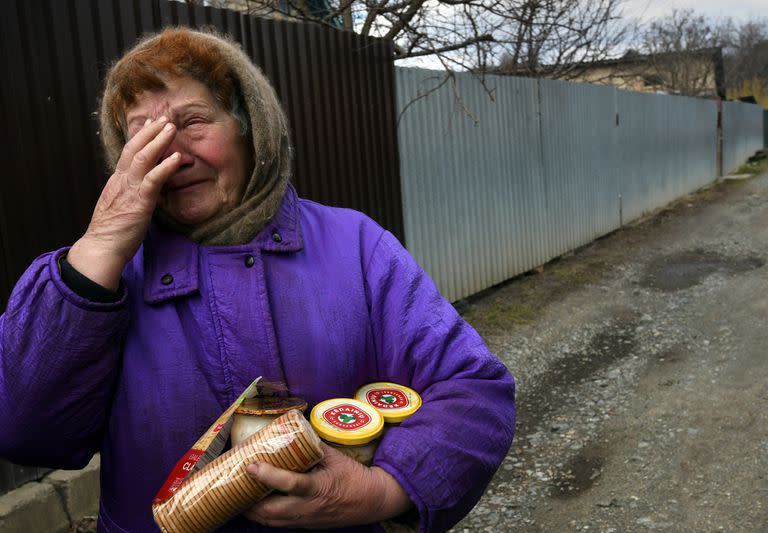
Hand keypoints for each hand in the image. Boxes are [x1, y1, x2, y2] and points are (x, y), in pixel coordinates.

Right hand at [68, 117, 180, 288]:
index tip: (150, 124)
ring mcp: (130, 190)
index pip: (128, 153)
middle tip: (164, 118)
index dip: (140, 137)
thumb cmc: (112, 232)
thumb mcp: (119, 206)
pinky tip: (177, 157)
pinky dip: (165, 166)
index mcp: (117, 182)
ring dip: (159, 141)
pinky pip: (153, 179)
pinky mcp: (139, 202)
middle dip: (150, 131)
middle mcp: (122, 181)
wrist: (101, 248)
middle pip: (135, 148)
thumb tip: (140, 189)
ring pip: (144, 158)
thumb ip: (128, 194)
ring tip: (171, 128)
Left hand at [243, 443, 412, 528]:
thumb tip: (293, 428)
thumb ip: (313, 445)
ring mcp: (306, 520)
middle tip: (234, 486)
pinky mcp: (306, 525)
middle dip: (248, 502)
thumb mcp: (336, 457)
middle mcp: (308, 508)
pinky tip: (257, 506)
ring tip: (238, 497)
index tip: (251, 465)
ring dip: (253, 512)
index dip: (268, 475)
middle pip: (271, 512)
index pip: (289, 484)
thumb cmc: (355, 477)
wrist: (372, 501)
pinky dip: (265, 517)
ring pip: (272, 522)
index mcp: (318, 488)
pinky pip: (280, 524)